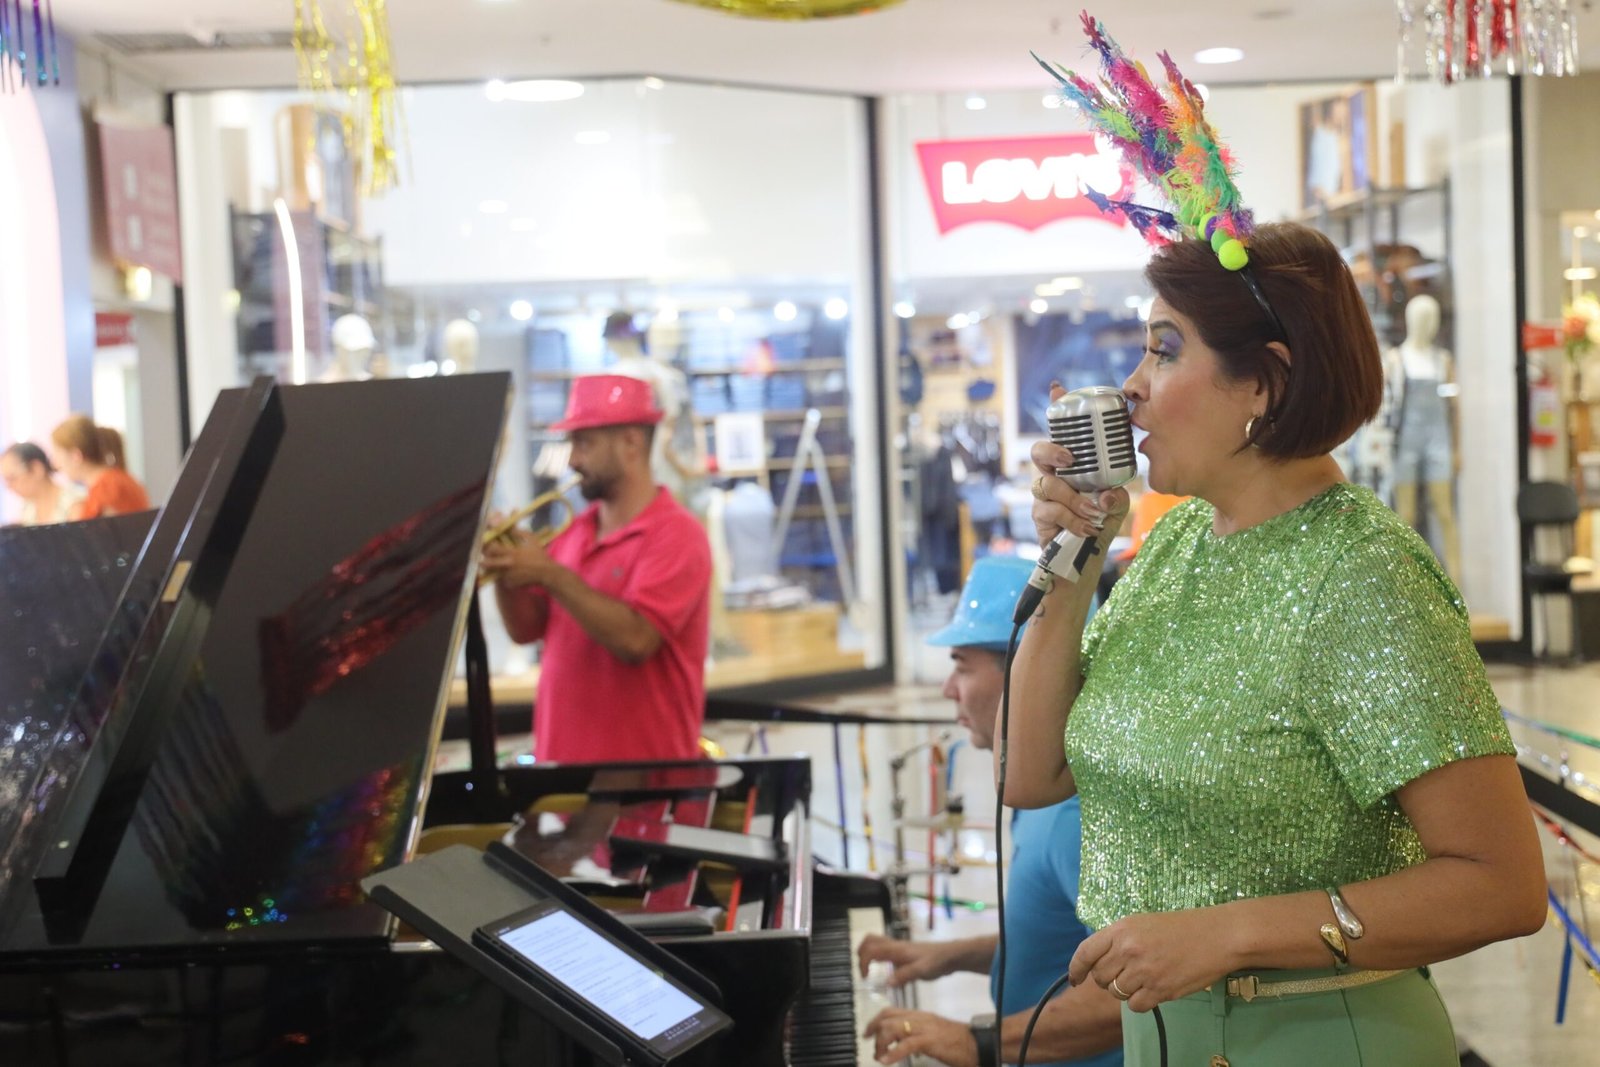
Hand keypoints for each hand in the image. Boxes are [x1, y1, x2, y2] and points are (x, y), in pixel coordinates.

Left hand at [480, 527, 560, 588]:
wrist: (546, 573)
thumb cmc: (540, 555)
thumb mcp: (532, 540)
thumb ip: (519, 532)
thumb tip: (509, 527)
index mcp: (512, 553)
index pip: (492, 548)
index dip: (487, 547)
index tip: (488, 546)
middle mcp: (508, 565)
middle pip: (487, 563)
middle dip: (483, 561)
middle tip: (483, 560)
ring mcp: (508, 575)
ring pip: (494, 572)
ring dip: (495, 569)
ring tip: (500, 567)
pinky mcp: (510, 584)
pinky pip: (503, 580)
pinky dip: (505, 577)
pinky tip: (512, 574)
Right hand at [856, 934, 956, 985]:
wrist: (950, 956)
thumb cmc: (936, 962)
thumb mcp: (921, 970)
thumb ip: (904, 976)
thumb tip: (886, 983)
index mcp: (896, 949)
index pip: (871, 950)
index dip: (864, 963)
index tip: (866, 978)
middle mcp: (894, 946)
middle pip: (869, 940)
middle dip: (861, 954)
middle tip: (864, 972)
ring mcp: (899, 949)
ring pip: (876, 944)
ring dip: (868, 954)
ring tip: (870, 973)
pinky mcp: (904, 953)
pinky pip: (885, 951)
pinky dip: (879, 959)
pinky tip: (887, 974)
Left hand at [863, 1008, 976, 1066]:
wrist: (978, 1043)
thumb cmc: (958, 1042)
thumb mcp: (933, 1033)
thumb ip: (916, 1034)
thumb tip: (900, 1042)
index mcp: (920, 1015)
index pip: (891, 1011)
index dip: (875, 1021)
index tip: (867, 1032)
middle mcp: (920, 1018)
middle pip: (887, 1018)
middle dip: (873, 1032)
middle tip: (870, 1046)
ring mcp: (924, 1028)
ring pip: (892, 1028)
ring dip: (881, 1044)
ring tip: (879, 1057)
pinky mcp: (930, 1040)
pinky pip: (906, 1045)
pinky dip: (892, 1053)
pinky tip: (886, 1060)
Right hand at [1030, 383, 1129, 546]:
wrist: (1085, 557)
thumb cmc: (1099, 521)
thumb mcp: (1116, 502)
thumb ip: (1116, 493)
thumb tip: (1107, 494)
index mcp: (1072, 463)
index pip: (1062, 431)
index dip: (1057, 408)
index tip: (1057, 388)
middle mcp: (1054, 474)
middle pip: (1038, 451)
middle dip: (1052, 450)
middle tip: (1069, 459)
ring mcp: (1044, 495)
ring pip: (1048, 485)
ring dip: (1074, 499)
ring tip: (1094, 511)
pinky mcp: (1039, 516)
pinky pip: (1051, 511)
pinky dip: (1072, 519)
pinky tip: (1087, 527)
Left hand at [1068, 907, 1236, 1012]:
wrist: (1218, 936)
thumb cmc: (1182, 928)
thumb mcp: (1143, 923)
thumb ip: (1119, 940)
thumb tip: (1100, 962)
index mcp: (1121, 929)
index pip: (1085, 953)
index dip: (1076, 969)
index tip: (1075, 979)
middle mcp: (1128, 949)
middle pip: (1100, 977)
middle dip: (1107, 980)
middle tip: (1126, 974)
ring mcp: (1143, 971)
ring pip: (1117, 993)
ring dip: (1127, 990)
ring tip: (1147, 977)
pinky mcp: (1160, 989)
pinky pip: (1136, 1006)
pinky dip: (1142, 1002)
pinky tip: (1155, 989)